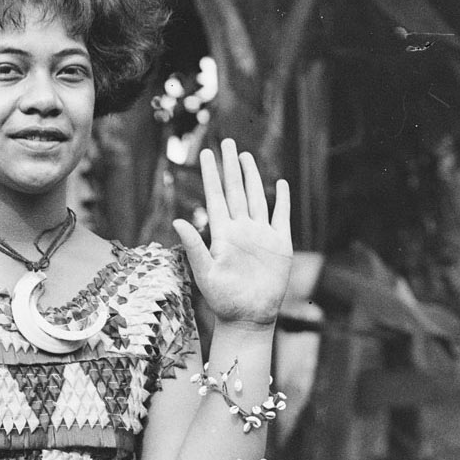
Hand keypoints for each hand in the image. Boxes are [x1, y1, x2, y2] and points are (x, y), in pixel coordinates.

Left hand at [172, 138, 292, 327]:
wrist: (249, 317)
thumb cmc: (223, 300)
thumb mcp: (204, 272)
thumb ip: (192, 246)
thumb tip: (177, 219)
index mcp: (222, 234)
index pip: (216, 197)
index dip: (211, 175)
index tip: (205, 154)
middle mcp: (241, 229)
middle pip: (236, 190)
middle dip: (230, 166)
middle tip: (226, 142)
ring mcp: (261, 234)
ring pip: (256, 197)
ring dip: (252, 176)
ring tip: (244, 156)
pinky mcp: (280, 243)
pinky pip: (281, 215)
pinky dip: (282, 199)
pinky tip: (280, 184)